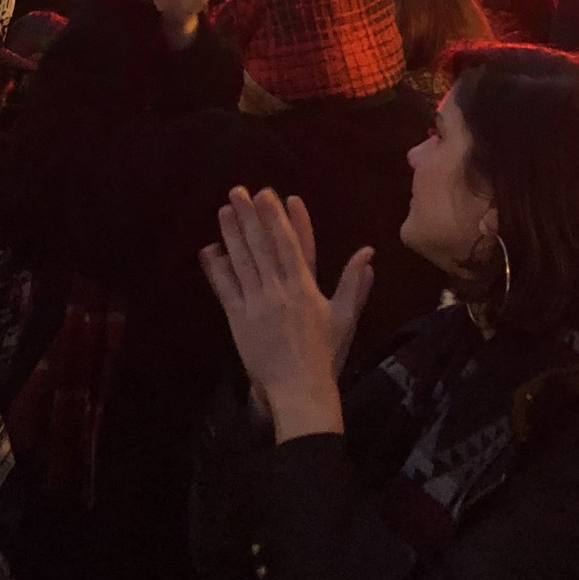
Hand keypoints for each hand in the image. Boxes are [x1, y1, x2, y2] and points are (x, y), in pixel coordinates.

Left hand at [200, 187, 371, 440]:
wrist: (300, 389)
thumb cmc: (325, 354)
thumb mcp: (345, 316)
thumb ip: (355, 282)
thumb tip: (369, 252)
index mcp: (304, 286)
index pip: (291, 243)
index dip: (280, 218)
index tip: (273, 195)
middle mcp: (279, 289)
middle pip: (262, 246)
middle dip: (251, 216)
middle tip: (240, 191)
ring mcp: (256, 303)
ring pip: (242, 261)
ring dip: (232, 234)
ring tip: (225, 209)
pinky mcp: (238, 319)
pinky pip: (225, 289)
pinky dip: (216, 268)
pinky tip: (209, 249)